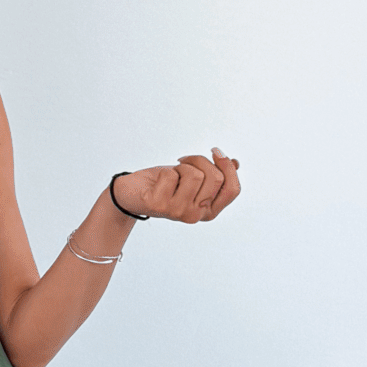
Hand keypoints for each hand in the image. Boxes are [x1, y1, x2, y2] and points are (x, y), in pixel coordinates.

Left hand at [114, 147, 240, 223]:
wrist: (131, 194)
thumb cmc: (163, 184)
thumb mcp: (193, 178)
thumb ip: (214, 174)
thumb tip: (235, 163)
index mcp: (208, 211)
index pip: (233, 189)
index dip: (227, 166)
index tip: (215, 151)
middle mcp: (195, 215)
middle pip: (215, 177)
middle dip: (200, 160)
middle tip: (184, 162)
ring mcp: (178, 212)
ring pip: (195, 175)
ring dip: (181, 167)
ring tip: (171, 175)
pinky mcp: (160, 206)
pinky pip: (172, 175)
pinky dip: (165, 171)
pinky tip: (157, 181)